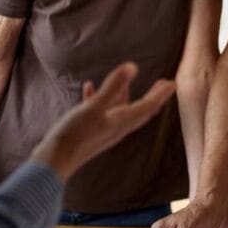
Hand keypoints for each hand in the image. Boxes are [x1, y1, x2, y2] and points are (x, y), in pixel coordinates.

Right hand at [32, 62, 174, 180]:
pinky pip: (100, 112)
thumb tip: (133, 66)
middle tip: (163, 84)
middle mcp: (117, 128)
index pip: (148, 106)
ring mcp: (104, 131)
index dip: (161, 93)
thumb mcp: (93, 107)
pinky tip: (88, 88)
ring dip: (125, 95)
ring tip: (125, 81)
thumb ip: (112, 86)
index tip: (173, 82)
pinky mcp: (91, 132)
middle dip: (152, 96)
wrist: (54, 161)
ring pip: (120, 111)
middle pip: (140, 110)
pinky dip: (99, 98)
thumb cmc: (74, 134)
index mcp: (121, 122)